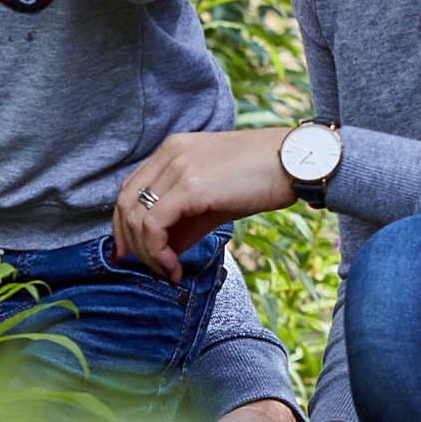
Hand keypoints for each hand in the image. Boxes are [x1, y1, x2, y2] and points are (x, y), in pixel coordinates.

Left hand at [107, 122, 298, 276]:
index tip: (132, 252)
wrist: (295, 163)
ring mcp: (178, 166)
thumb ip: (183, 219)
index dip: (125, 224)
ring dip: (146, 253)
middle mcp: (170, 153)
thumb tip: (161, 253)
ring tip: (168, 271)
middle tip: (147, 268)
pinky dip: (157, 252)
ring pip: (137, 216)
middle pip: (125, 202)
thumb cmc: (260, 180)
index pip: (130, 188)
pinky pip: (155, 224)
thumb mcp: (213, 199)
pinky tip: (175, 267)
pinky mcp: (190, 185)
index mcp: (173, 150)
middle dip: (129, 241)